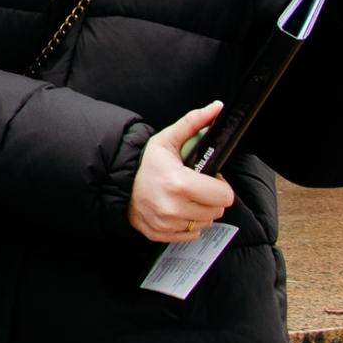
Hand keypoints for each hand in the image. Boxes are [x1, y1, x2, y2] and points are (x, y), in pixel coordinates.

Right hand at [130, 101, 234, 245]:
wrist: (117, 183)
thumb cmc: (146, 163)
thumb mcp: (168, 139)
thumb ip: (194, 122)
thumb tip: (217, 107)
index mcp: (180, 183)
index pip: (225, 196)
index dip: (220, 185)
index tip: (208, 178)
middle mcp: (174, 207)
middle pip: (217, 210)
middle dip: (212, 198)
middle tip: (197, 187)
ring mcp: (167, 224)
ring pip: (206, 223)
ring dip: (201, 211)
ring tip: (186, 197)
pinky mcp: (161, 235)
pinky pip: (192, 234)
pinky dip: (189, 223)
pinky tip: (177, 209)